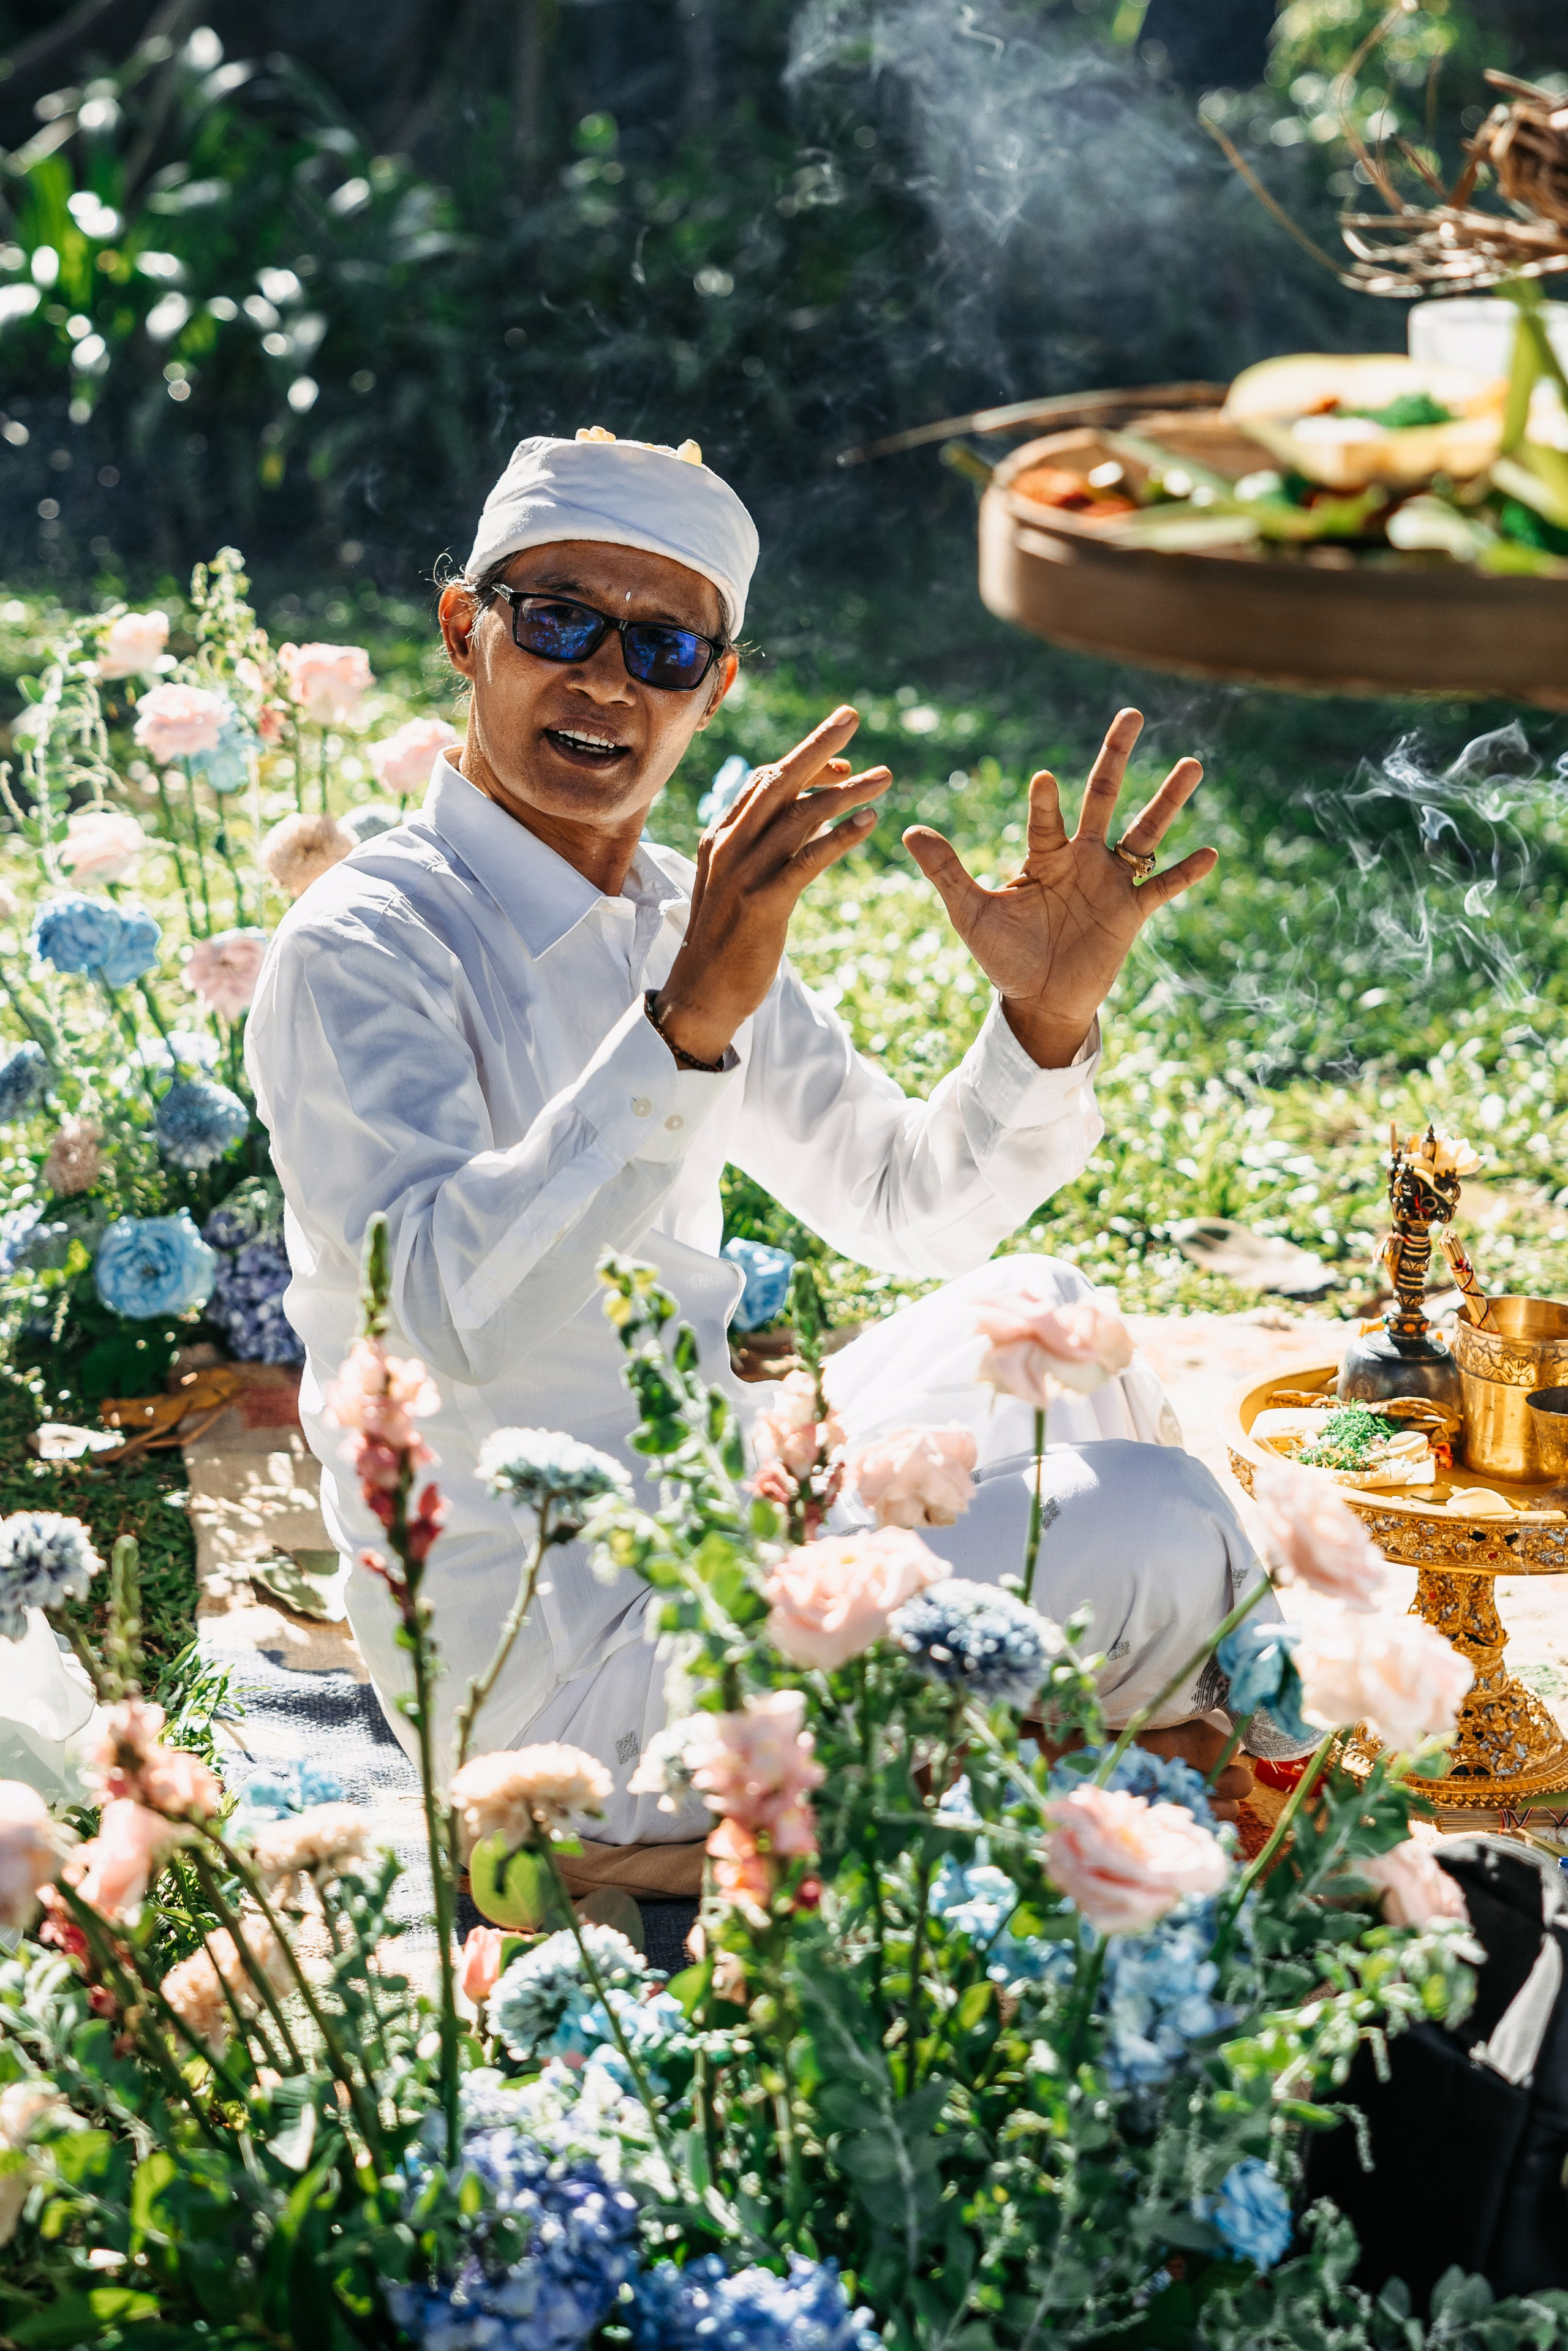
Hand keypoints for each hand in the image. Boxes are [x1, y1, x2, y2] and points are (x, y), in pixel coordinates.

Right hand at [654, 705, 889, 1065]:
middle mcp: (729, 844)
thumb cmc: (726, 940)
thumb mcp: (739, 882)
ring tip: (885, 778)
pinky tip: (871, 823)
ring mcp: (744, 872)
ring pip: (800, 814)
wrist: (702, 992)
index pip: (763, 780)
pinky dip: (841, 836)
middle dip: (819, 745)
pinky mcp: (763, 902)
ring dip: (846, 792)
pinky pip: (808, 859)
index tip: (842, 762)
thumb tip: (805, 817)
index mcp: (721, 836)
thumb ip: (764, 847)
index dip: (804, 762)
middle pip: (779, 779)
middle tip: (852, 716)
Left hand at [903, 708, 1215, 1067]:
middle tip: (1130, 714)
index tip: (1043, 779)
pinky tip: (1212, 853)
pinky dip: (1185, 873)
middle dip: (1115, 757)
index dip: (1045, 801)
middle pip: (1102, 798)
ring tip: (1192, 764)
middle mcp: (1082, 859)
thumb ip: (947, 872)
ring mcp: (1110, 884)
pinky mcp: (1131, 914)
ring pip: (1143, 832)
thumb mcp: (971, 914)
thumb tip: (909, 831)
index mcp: (1044, 856)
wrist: (1037, 1002)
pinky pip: (1163, 888)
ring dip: (1168, 800)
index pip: (1047, 818)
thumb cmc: (1004, 957)